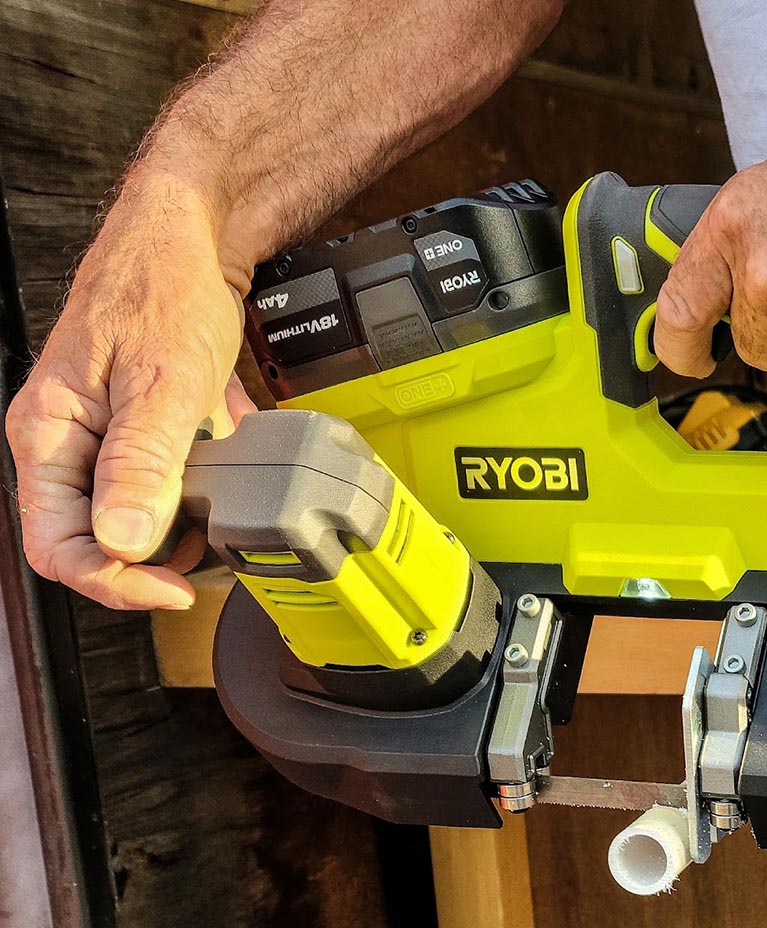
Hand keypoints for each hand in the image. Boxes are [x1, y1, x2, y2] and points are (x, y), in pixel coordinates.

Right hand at [6, 174, 255, 609]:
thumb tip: (121, 542)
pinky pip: (165, 479)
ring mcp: (106, 438)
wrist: (190, 237)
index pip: (58, 546)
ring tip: (224, 500)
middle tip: (212, 547)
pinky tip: (223, 458)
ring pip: (137, 516)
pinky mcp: (143, 429)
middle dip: (157, 553)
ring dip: (185, 519)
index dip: (115, 581)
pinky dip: (199, 481)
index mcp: (48, 435)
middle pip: (99, 539)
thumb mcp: (163, 381)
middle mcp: (69, 444)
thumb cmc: (162, 287)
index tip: (172, 587)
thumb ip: (141, 464)